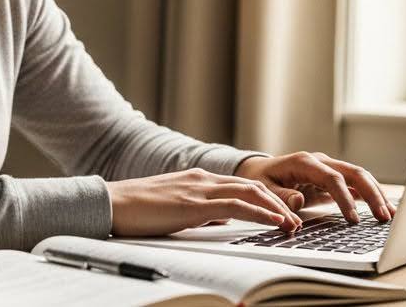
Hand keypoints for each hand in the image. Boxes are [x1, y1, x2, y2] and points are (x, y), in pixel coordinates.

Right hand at [105, 168, 302, 236]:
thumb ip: (199, 212)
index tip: (282, 214)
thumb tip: (219, 222)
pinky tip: (273, 223)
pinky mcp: (193, 204)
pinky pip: (235, 207)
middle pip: (253, 187)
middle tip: (295, 221)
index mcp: (198, 180)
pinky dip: (259, 214)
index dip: (267, 200)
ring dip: (276, 210)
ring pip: (250, 193)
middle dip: (279, 204)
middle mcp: (203, 180)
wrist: (110, 203)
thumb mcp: (174, 209)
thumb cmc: (135, 210)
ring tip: (291, 225)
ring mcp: (199, 189)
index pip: (242, 186)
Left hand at [233, 152, 396, 223]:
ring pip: (360, 177)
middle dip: (371, 194)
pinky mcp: (333, 178)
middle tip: (383, 216)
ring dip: (376, 194)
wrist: (259, 170)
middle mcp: (321, 161)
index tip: (353, 219)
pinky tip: (384, 208)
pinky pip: (356, 184)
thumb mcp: (262, 189)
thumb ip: (280, 196)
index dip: (344, 198)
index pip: (332, 178)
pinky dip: (370, 195)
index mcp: (305, 162)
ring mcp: (329, 168)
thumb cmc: (261, 179)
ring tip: (390, 215)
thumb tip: (298, 202)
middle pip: (354, 173)